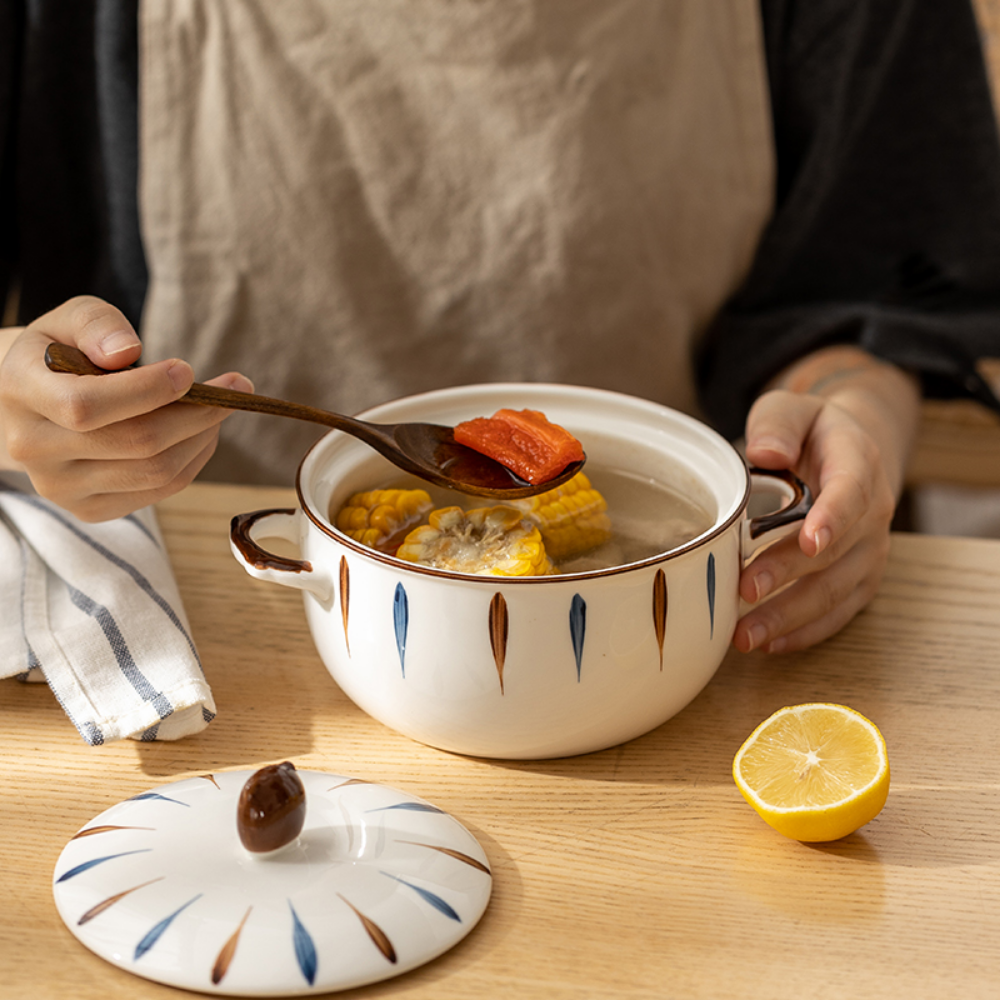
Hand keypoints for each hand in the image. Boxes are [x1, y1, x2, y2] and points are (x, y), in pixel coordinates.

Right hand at [0, 295, 251, 520]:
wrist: (29, 407)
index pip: (87, 405)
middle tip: (234, 386)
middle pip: (136, 442)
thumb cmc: (59, 354)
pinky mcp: (90, 510)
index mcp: (21, 393)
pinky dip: (194, 459)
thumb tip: (127, 352)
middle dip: (197, 414)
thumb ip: (96, 324)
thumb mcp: (68, 320)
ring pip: (156, 471)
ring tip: (218, 407)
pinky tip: (201, 432)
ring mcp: (61, 487)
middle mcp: (33, 449)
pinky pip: (160, 491)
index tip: (188, 371)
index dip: (147, 390)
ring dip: (203, 437)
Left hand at [733, 348, 920, 653]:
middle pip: (835, 551)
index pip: (851, 492)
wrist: (846, 454)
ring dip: (789, 615)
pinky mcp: (858, 580)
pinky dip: (804, 632)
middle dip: (789, 573)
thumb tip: (765, 452)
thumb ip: (777, 424)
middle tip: (745, 589)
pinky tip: (768, 645)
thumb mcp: (790, 409)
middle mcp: (872, 513)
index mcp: (858, 464)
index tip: (810, 540)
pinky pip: (837, 613)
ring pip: (834, 591)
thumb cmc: (809, 433)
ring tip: (745, 634)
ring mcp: (868, 551)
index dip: (833, 518)